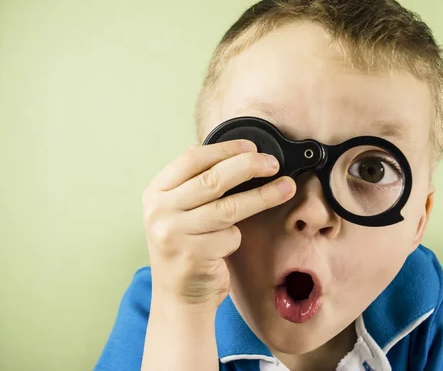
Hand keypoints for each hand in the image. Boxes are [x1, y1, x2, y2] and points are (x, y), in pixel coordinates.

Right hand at [142, 139, 295, 311]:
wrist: (177, 296)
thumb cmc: (186, 246)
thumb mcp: (179, 211)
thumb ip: (196, 185)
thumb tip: (239, 155)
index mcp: (156, 193)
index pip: (192, 159)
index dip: (225, 149)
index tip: (252, 147)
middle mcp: (159, 211)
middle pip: (212, 180)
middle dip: (248, 167)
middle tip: (272, 163)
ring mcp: (173, 234)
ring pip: (228, 208)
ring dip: (263, 196)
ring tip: (286, 187)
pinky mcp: (192, 256)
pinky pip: (229, 237)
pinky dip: (236, 238)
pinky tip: (229, 244)